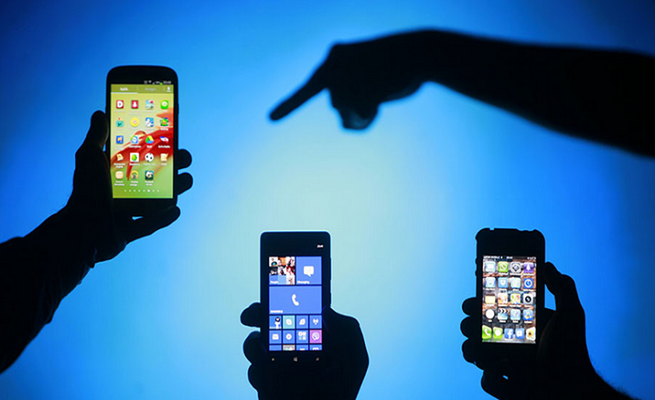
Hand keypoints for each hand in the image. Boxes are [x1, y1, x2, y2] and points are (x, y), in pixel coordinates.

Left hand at [65, 111, 192, 261]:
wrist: (77, 229)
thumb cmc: (84, 192)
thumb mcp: (89, 157)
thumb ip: (96, 136)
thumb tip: (100, 113)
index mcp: (116, 173)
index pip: (141, 157)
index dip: (159, 149)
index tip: (173, 139)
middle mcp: (123, 192)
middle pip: (154, 178)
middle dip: (173, 168)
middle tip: (184, 159)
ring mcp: (127, 212)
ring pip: (157, 201)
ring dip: (174, 191)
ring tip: (186, 181)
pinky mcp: (129, 231)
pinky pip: (150, 225)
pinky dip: (164, 218)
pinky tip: (176, 209)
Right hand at [241, 303, 368, 399]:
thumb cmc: (342, 389)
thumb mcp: (355, 357)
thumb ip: (348, 329)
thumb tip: (327, 309)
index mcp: (309, 331)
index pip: (293, 306)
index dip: (283, 293)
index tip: (277, 285)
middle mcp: (289, 343)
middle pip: (266, 319)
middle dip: (256, 312)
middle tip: (255, 314)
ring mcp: (274, 362)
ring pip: (254, 343)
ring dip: (253, 343)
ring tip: (264, 351)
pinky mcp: (265, 381)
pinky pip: (253, 371)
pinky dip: (257, 371)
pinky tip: (267, 375)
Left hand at [270, 32, 429, 128]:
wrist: (421, 51)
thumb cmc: (394, 65)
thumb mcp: (367, 78)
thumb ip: (350, 95)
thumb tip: (343, 119)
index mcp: (333, 57)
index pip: (308, 88)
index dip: (289, 105)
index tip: (270, 119)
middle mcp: (334, 64)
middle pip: (334, 105)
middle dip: (355, 108)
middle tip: (376, 92)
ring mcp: (346, 76)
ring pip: (344, 112)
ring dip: (362, 112)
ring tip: (381, 91)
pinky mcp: (360, 87)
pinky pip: (359, 115)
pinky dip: (370, 115)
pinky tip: (383, 96)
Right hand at [461, 262, 602, 398]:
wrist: (573, 388)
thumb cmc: (572, 352)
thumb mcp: (572, 314)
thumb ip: (562, 287)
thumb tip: (547, 265)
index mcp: (515, 323)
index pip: (490, 306)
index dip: (480, 296)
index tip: (478, 286)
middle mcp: (504, 342)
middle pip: (474, 327)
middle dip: (469, 320)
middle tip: (474, 314)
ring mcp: (500, 364)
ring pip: (472, 351)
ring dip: (472, 346)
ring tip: (481, 341)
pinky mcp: (502, 385)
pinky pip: (486, 379)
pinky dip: (492, 374)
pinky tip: (506, 366)